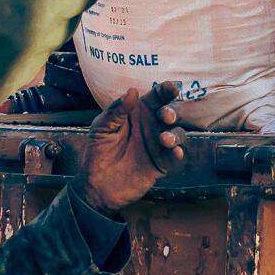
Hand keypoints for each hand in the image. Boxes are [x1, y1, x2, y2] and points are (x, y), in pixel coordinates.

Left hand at [74, 84, 184, 214]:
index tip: (172, 89)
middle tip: (165, 116)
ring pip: (177, 134)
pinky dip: (177, 153)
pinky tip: (175, 152)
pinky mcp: (161, 164)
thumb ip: (117, 110)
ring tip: (164, 139)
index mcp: (138, 112)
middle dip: (172, 112)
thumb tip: (133, 92)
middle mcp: (151, 126)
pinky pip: (174, 156)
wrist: (96, 184)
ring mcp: (157, 145)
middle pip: (171, 113)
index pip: (156, 97)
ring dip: (175, 134)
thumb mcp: (102, 127)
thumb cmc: (97, 151)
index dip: (166, 90)